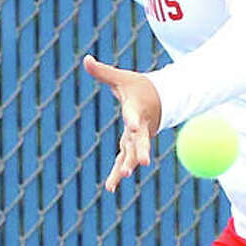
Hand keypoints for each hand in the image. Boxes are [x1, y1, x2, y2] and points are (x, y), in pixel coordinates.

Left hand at [83, 54, 161, 191]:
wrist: (159, 98)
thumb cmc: (139, 87)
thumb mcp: (122, 78)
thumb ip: (103, 72)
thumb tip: (86, 59)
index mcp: (136, 109)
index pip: (134, 116)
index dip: (135, 121)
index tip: (136, 127)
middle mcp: (140, 126)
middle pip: (140, 141)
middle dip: (140, 152)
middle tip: (141, 164)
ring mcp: (138, 137)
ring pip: (132, 154)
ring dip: (127, 166)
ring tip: (121, 178)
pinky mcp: (133, 144)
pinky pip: (125, 159)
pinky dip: (118, 172)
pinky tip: (110, 187)